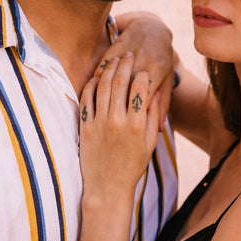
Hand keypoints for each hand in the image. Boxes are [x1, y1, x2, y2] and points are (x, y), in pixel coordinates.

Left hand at [77, 53, 163, 200]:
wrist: (107, 186)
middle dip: (125, 64)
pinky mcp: (85, 127)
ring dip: (108, 70)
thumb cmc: (133, 165)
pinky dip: (91, 85)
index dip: (143, 73)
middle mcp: (118, 121)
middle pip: (120, 82)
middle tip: (128, 55)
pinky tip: (96, 77)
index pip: (141, 87)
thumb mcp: (149, 142)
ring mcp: (100, 123)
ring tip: (114, 61)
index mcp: (138, 125)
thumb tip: (154, 93)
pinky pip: (86, 99)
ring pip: (102, 86)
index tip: (144, 67)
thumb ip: (153, 117)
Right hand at [108, 12, 175, 130]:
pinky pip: (102, 67)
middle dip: (119, 110)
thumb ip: (163, 104)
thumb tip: (160, 130)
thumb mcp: (167, 81)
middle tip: (113, 126)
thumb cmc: (161, 60)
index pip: (143, 99)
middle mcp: (141, 62)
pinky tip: (93, 93)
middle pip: (126, 91)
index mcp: (156, 72)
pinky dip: (97, 80)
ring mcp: (126, 54)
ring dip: (105, 96)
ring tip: (101, 113)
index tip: (130, 130)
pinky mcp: (114, 48)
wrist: (151, 28)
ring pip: (112, 79)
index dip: (136, 116)